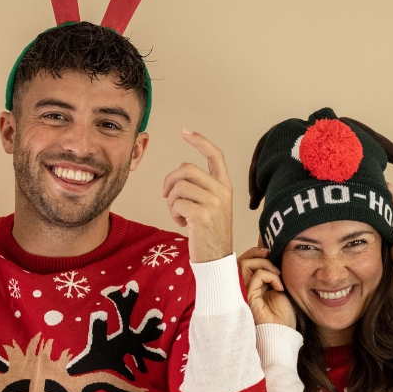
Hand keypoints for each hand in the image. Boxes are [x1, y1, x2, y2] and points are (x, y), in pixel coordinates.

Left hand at [162, 130, 235, 261]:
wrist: (216, 259)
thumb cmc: (210, 233)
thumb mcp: (213, 206)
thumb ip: (202, 187)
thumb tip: (180, 172)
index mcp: (226, 186)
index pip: (215, 155)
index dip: (200, 141)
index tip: (185, 132)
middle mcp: (222, 191)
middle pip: (187, 169)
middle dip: (170, 181)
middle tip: (167, 196)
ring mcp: (214, 203)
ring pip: (179, 186)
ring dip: (171, 200)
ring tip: (178, 214)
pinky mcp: (202, 215)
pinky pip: (176, 203)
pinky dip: (173, 213)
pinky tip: (182, 223)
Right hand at [239, 245, 296, 327]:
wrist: (283, 332)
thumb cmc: (282, 315)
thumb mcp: (280, 286)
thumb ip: (272, 272)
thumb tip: (272, 254)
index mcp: (251, 284)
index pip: (245, 261)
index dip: (254, 252)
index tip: (270, 252)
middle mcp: (245, 286)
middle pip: (241, 260)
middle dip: (257, 253)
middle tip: (271, 257)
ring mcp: (245, 291)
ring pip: (245, 264)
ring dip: (265, 264)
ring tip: (278, 275)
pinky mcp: (249, 297)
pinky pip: (257, 276)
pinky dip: (271, 276)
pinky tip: (279, 287)